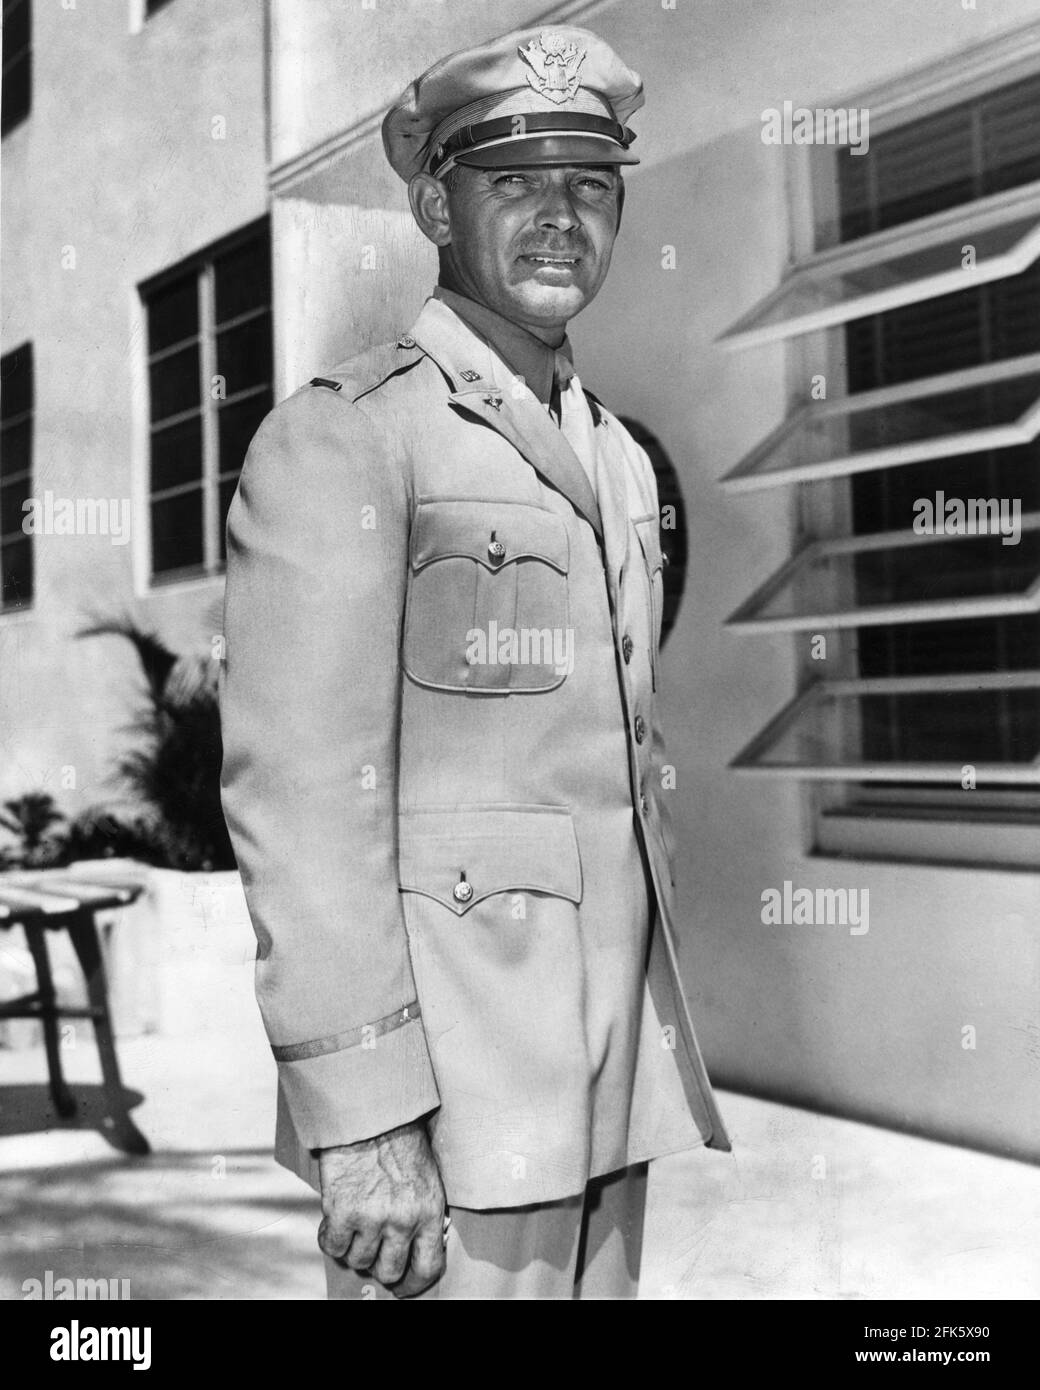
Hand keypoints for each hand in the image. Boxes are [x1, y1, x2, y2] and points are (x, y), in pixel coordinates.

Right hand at [317, 1118, 446, 1297]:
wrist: (369, 1113)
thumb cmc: (399, 1141)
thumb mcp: (426, 1178)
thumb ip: (421, 1214)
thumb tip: (410, 1249)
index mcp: (429, 1211)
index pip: (428, 1267)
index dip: (413, 1284)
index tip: (403, 1285)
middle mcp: (402, 1220)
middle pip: (389, 1271)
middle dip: (379, 1264)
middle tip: (372, 1248)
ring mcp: (371, 1218)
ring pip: (358, 1260)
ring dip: (354, 1247)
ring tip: (354, 1224)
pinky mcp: (342, 1211)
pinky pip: (333, 1246)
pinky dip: (331, 1238)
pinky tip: (335, 1221)